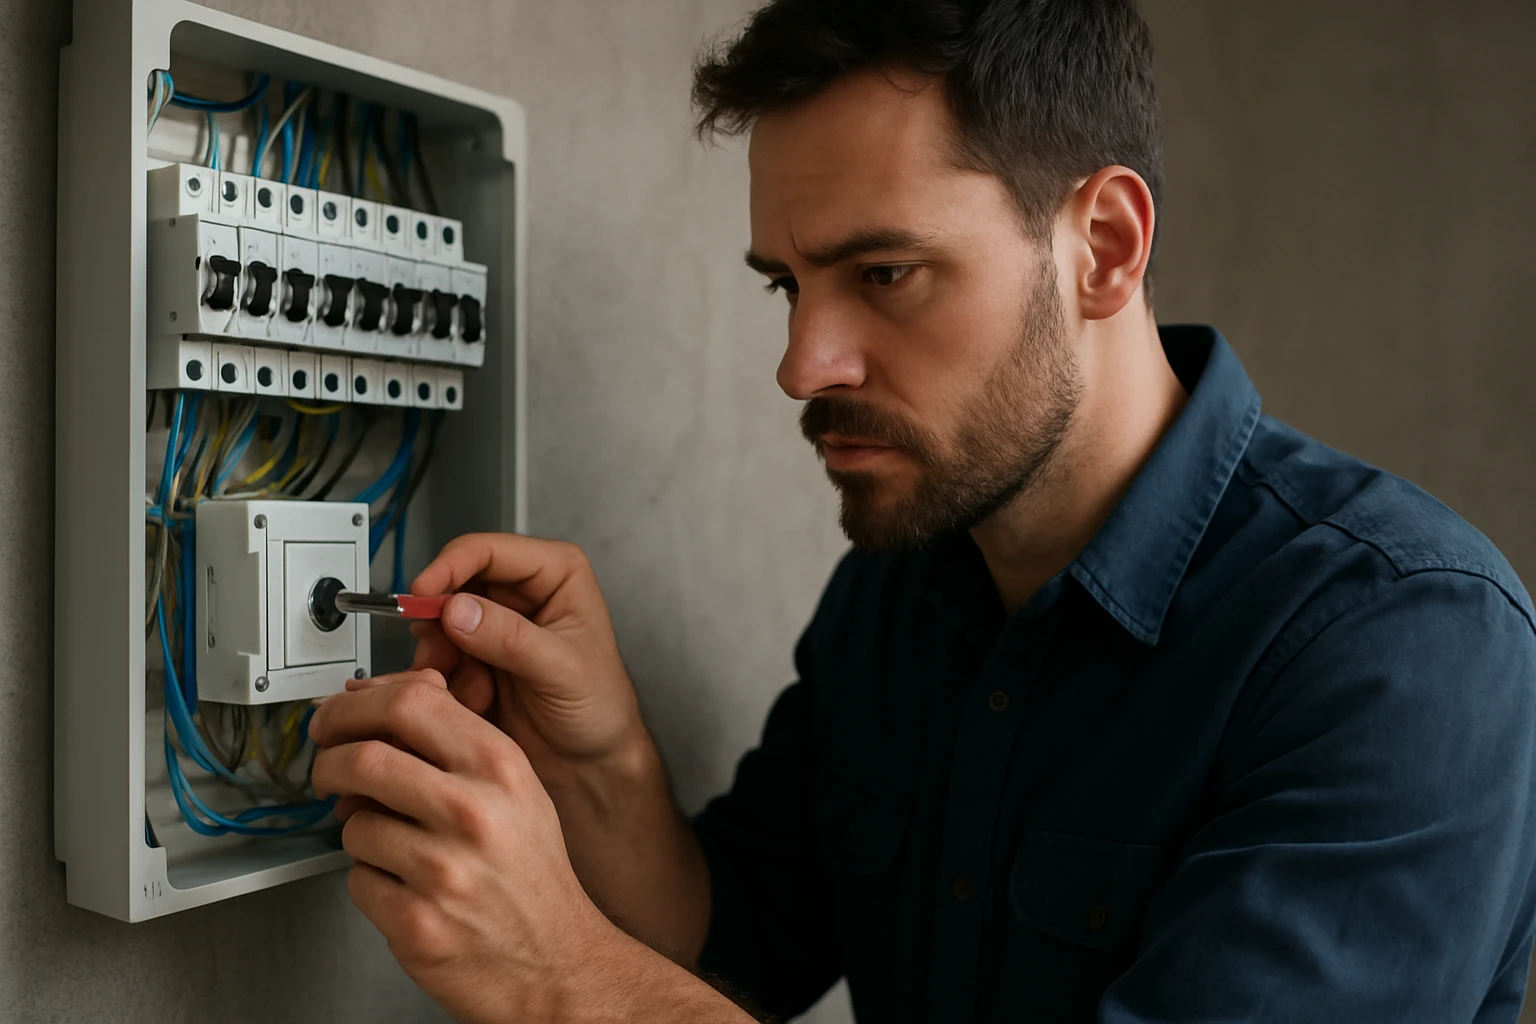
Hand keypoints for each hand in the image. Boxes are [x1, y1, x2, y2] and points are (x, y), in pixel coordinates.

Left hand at [311, 670, 751, 1023]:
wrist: (557, 964)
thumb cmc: (532, 878)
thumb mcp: (517, 789)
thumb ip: (458, 741)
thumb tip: (385, 704)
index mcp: (500, 767)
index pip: (410, 701)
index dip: (355, 705)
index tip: (337, 716)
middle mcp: (474, 811)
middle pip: (362, 756)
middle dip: (330, 763)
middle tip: (329, 771)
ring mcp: (443, 869)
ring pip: (353, 824)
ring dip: (359, 833)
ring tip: (396, 846)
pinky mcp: (415, 921)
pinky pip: (357, 880)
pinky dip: (371, 883)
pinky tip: (406, 887)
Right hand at [408, 534, 645, 776]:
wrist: (590, 760)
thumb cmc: (601, 708)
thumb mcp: (561, 670)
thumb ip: (511, 638)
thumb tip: (458, 610)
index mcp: (555, 573)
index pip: (489, 550)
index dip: (449, 568)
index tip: (421, 595)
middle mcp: (523, 591)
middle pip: (454, 584)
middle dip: (440, 624)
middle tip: (439, 659)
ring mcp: (496, 623)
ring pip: (440, 622)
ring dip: (443, 658)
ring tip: (471, 691)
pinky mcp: (477, 655)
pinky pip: (439, 654)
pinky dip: (446, 679)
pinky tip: (475, 702)